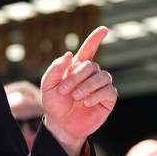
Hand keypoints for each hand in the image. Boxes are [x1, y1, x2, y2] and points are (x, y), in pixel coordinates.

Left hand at [40, 26, 116, 155]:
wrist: (60, 125)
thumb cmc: (54, 104)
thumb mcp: (47, 86)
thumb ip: (55, 69)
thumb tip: (68, 55)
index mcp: (76, 68)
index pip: (88, 50)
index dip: (95, 39)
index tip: (103, 29)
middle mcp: (91, 75)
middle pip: (90, 65)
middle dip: (76, 77)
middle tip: (64, 91)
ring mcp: (101, 86)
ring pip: (102, 76)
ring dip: (87, 85)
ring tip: (75, 97)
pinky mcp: (107, 99)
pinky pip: (108, 90)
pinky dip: (96, 95)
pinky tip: (86, 102)